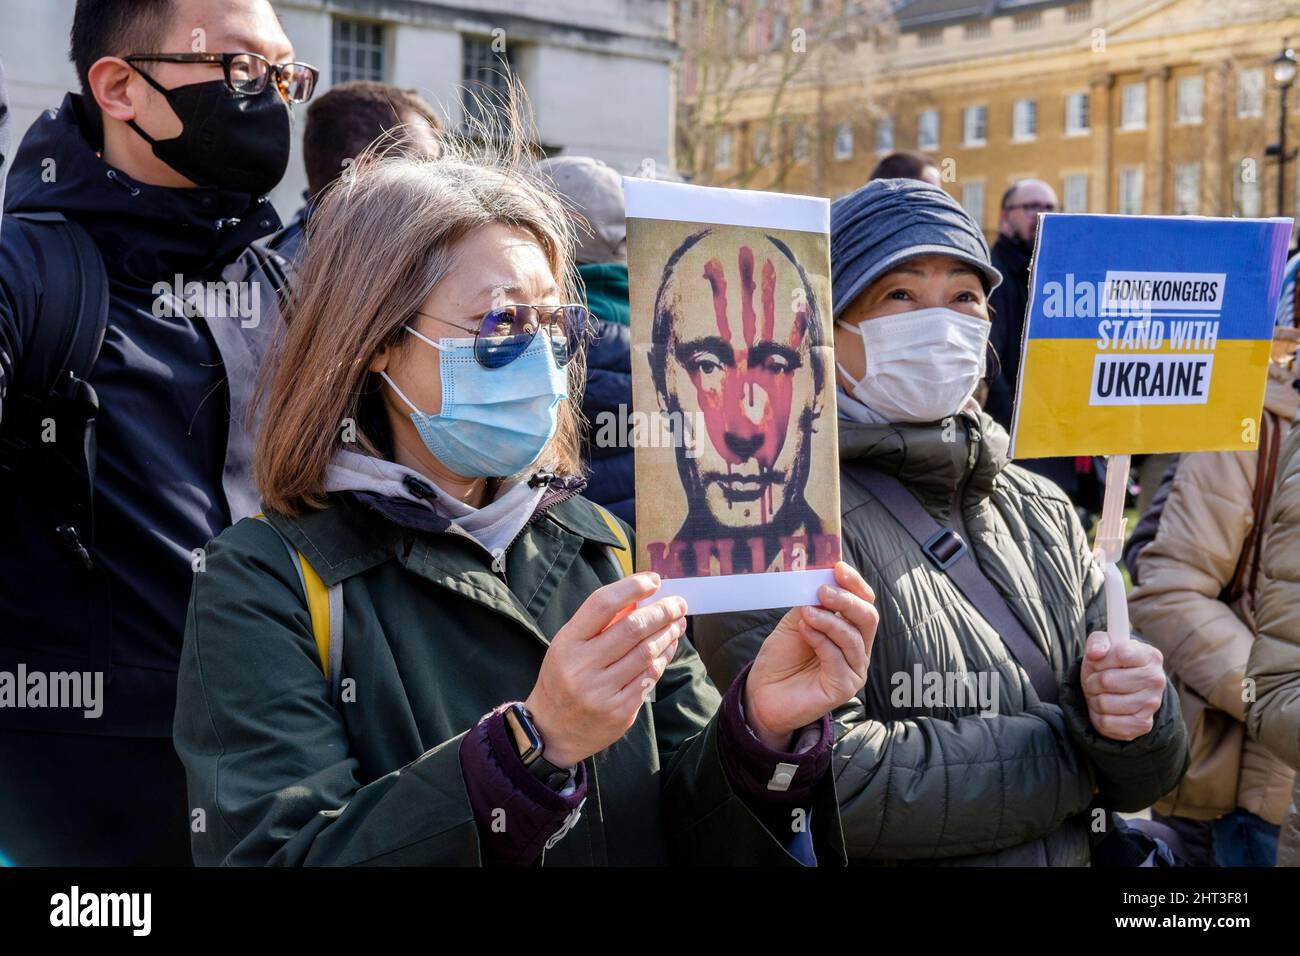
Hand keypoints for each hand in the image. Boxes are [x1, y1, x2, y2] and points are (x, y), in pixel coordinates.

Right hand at [525, 573, 684, 767]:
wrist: (551, 730)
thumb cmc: (563, 678)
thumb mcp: (569, 645)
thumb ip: (600, 622)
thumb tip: (640, 598)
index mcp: (567, 642)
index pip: (602, 604)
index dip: (632, 587)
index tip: (654, 580)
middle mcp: (582, 666)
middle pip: (632, 628)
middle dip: (662, 611)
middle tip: (678, 603)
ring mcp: (602, 691)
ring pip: (647, 653)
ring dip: (668, 633)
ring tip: (677, 622)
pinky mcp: (620, 711)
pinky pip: (650, 678)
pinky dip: (664, 657)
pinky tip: (669, 646)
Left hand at [744, 562, 876, 750]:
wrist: (762, 694)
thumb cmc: (781, 658)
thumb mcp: (795, 623)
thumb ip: (811, 605)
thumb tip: (822, 581)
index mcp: (849, 629)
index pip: (864, 602)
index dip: (854, 583)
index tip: (837, 567)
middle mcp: (857, 649)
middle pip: (867, 617)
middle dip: (847, 599)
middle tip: (822, 591)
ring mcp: (853, 669)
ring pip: (853, 637)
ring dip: (829, 620)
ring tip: (806, 612)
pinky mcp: (844, 687)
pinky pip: (838, 658)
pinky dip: (821, 640)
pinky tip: (805, 630)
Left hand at [1080, 631, 1165, 740]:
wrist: (1118, 692)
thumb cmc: (1109, 665)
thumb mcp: (1102, 646)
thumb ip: (1098, 642)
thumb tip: (1096, 653)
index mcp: (1150, 656)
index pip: (1121, 654)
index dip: (1101, 659)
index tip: (1098, 661)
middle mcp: (1156, 680)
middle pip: (1107, 680)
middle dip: (1093, 681)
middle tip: (1095, 681)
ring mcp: (1152, 704)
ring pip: (1104, 703)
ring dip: (1094, 699)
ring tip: (1101, 694)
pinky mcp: (1143, 725)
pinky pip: (1106, 723)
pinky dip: (1098, 717)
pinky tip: (1107, 710)